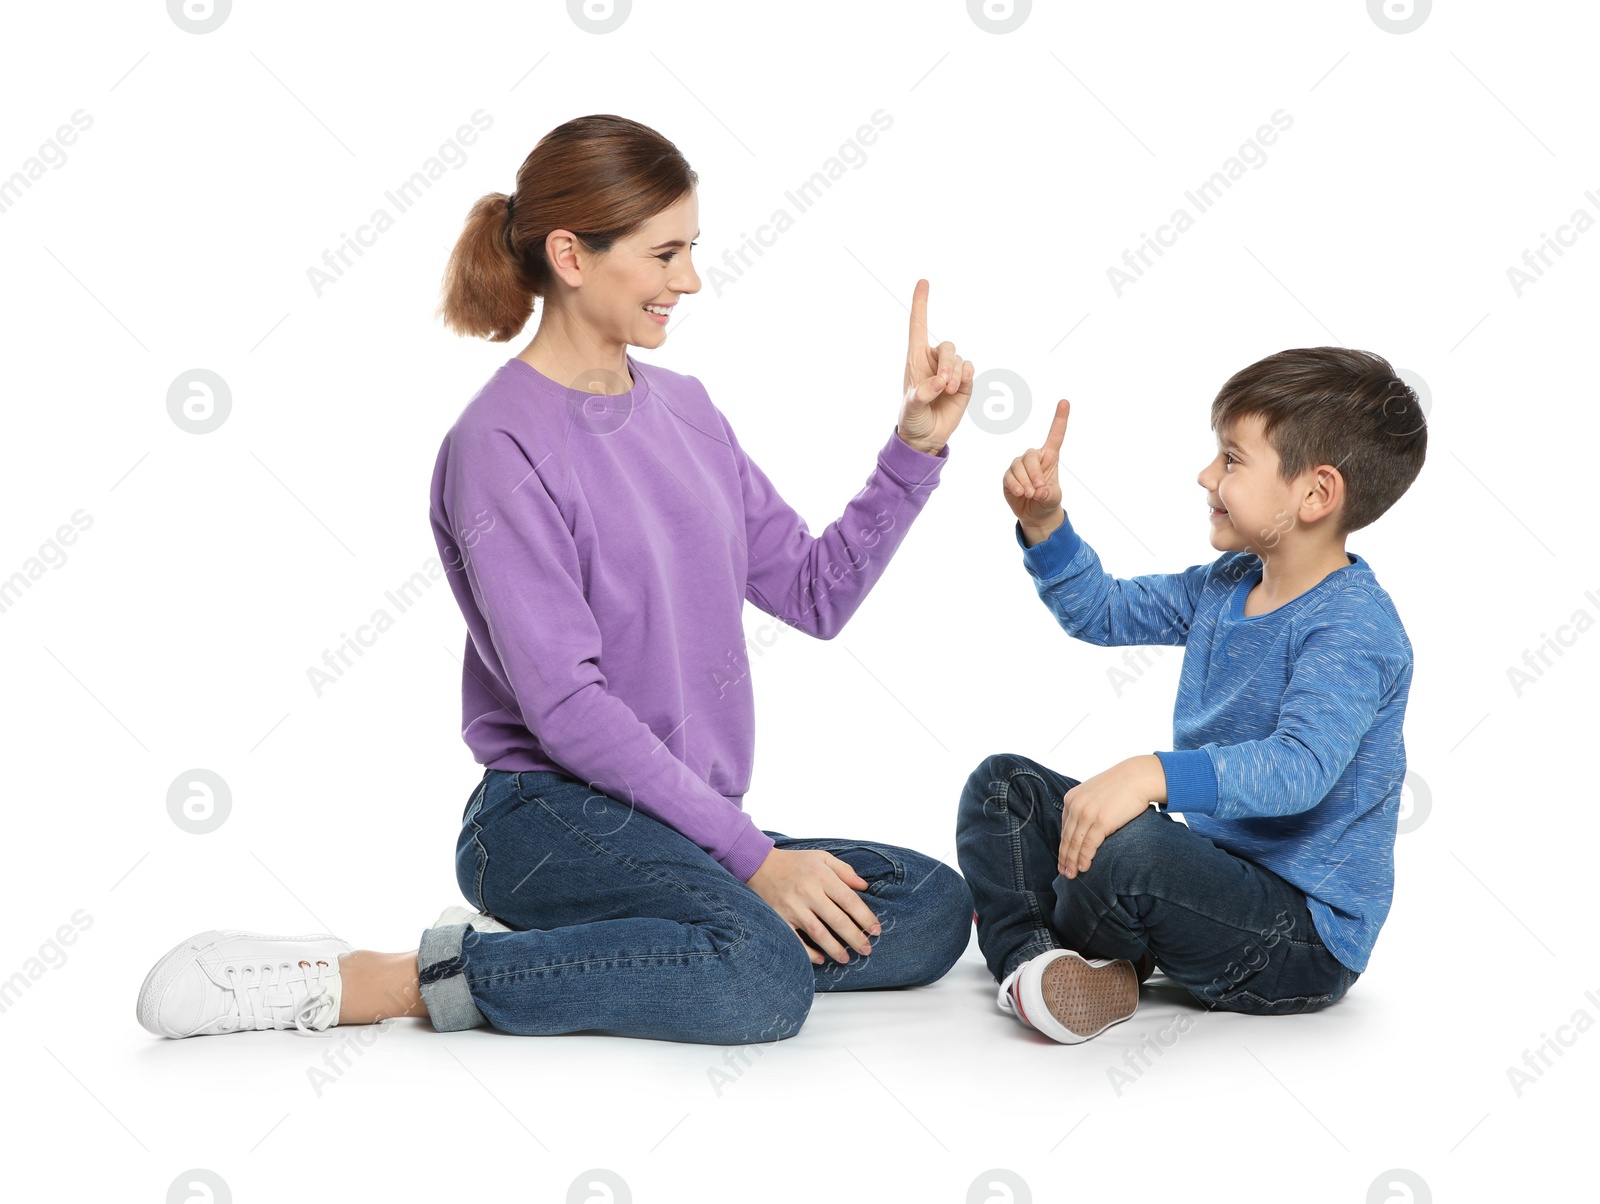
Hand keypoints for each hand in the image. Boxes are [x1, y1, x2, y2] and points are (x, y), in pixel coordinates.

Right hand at [745, 847, 881, 964]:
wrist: (759, 865)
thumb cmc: (795, 862)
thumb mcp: (822, 857)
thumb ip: (845, 870)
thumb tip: (864, 886)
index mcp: (821, 876)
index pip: (849, 900)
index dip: (865, 917)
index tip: (876, 930)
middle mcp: (808, 892)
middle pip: (837, 920)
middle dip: (855, 937)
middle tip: (867, 949)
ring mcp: (792, 907)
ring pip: (818, 933)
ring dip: (835, 949)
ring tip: (847, 958)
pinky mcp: (778, 918)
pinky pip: (795, 940)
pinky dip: (808, 952)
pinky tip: (821, 959)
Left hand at [897, 278, 973, 454]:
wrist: (926, 437)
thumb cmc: (911, 418)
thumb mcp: (910, 407)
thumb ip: (921, 394)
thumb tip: (938, 383)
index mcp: (915, 360)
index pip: (918, 326)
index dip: (921, 304)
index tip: (923, 281)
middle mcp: (933, 361)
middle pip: (946, 346)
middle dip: (947, 363)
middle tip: (943, 384)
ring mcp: (950, 371)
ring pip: (959, 358)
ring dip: (955, 373)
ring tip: (947, 391)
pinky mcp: (964, 382)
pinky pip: (969, 368)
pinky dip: (966, 375)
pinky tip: (959, 387)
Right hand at [1005, 397, 1069, 528]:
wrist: (1036, 514)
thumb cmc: (1048, 500)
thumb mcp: (1053, 497)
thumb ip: (1048, 493)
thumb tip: (1038, 491)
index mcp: (1049, 457)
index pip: (1055, 435)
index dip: (1060, 419)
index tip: (1064, 402)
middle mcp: (1034, 458)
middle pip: (1030, 456)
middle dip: (1034, 473)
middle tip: (1038, 489)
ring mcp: (1020, 467)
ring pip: (1018, 466)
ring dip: (1025, 482)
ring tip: (1030, 494)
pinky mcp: (1009, 477)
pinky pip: (1009, 477)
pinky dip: (1015, 485)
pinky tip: (1021, 493)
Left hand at [1058, 755, 1164, 878]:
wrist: (1138, 777)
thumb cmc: (1121, 786)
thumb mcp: (1095, 793)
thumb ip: (1086, 806)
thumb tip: (1086, 825)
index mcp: (1071, 798)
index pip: (1064, 827)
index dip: (1063, 845)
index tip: (1063, 858)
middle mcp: (1075, 805)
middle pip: (1066, 837)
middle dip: (1064, 857)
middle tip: (1064, 872)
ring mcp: (1087, 813)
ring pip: (1075, 843)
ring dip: (1072, 862)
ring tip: (1071, 875)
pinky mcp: (1101, 821)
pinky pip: (1089, 845)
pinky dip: (1084, 858)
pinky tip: (1083, 868)